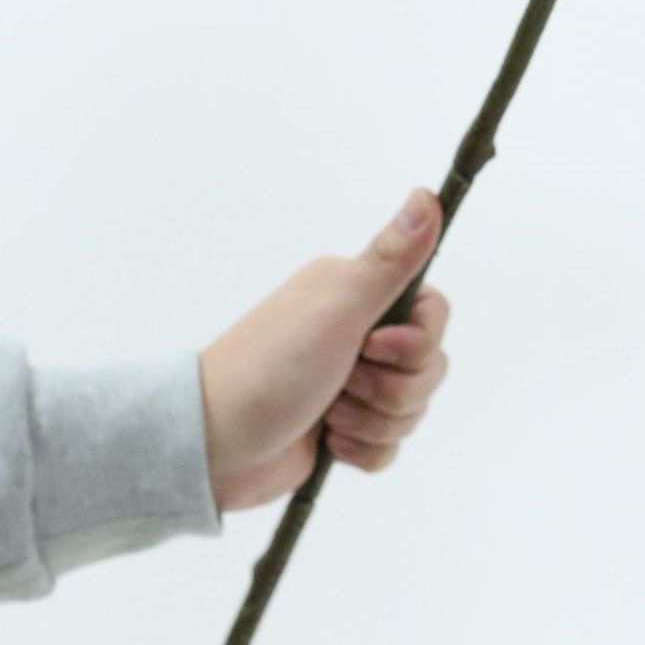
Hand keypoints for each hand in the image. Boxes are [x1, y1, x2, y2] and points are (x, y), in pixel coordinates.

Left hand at [199, 189, 451, 511]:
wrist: (211, 446)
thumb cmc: (269, 368)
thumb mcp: (337, 308)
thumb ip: (390, 258)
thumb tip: (427, 194)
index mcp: (358, 293)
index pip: (433, 313)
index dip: (417, 341)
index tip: (374, 347)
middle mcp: (359, 331)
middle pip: (429, 365)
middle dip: (394, 389)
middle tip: (343, 385)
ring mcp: (353, 382)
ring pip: (412, 407)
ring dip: (375, 421)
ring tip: (329, 418)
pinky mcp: (346, 427)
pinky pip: (390, 444)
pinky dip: (365, 450)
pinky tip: (329, 442)